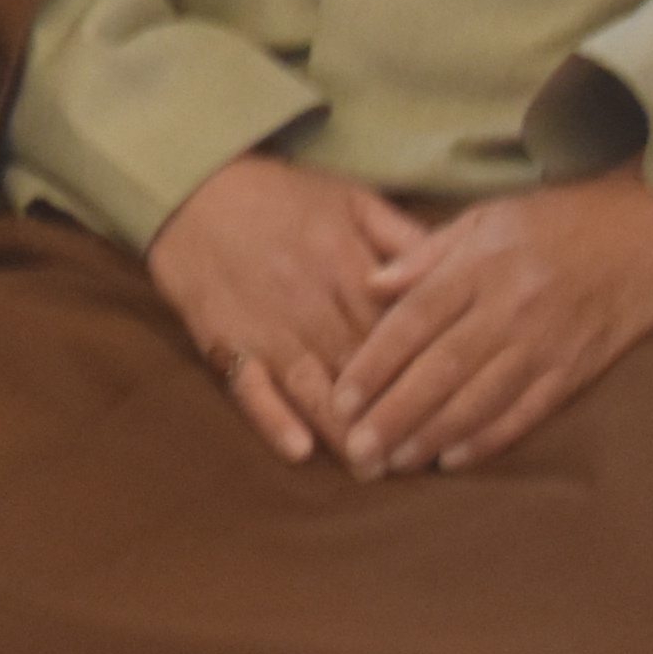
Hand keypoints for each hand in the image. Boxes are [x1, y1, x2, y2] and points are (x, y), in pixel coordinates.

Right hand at [143, 153, 432, 464]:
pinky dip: (271, 417)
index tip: (457, 413)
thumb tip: (462, 277)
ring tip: (373, 470)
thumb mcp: (354, 200)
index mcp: (349, 265)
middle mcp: (310, 299)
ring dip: (345, 430)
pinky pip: (247, 385)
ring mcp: (265, 323)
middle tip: (424, 461)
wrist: (190, 184)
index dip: (430, 374)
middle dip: (394, 417)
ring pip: (314, 386)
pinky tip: (298, 449)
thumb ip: (408, 240)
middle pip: (363, 369)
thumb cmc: (280, 196)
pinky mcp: (223, 338)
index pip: (402, 333)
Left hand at [331, 173, 652, 474]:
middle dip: (393, 412)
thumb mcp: (485, 217)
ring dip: (433, 434)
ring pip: (480, 397)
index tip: (341, 397)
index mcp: (481, 264)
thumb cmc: (557, 220)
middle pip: (440, 368)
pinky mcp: (578, 367)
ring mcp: (547, 341)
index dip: (374, 363)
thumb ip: (425, 254)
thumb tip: (371, 285)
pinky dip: (489, 438)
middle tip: (356, 448)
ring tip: (394, 460)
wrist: (649, 229)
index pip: (413, 320)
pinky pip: (528, 411)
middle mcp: (511, 306)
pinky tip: (454, 458)